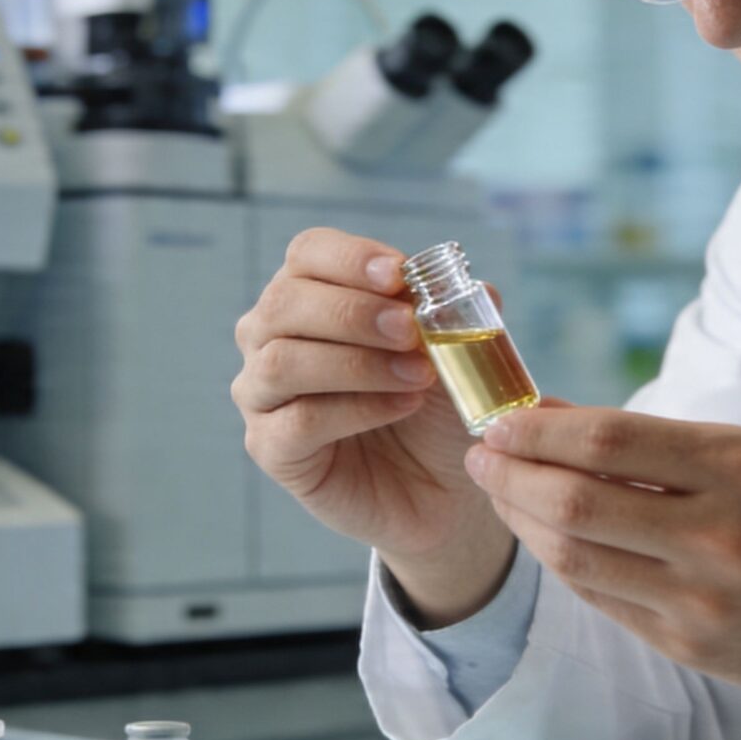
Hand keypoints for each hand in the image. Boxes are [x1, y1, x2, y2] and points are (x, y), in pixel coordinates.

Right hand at [233, 228, 514, 623]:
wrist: (443, 486)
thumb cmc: (436, 407)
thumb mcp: (455, 351)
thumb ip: (461, 314)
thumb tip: (478, 289)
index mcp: (309, 294)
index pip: (307, 253)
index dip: (350, 258)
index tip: (399, 274)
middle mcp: (270, 336)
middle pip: (285, 302)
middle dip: (354, 313)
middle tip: (410, 331)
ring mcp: (262, 393)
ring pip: (282, 361)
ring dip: (356, 362)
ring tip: (418, 375)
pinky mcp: (271, 448)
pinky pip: (298, 422)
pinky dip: (355, 410)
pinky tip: (401, 407)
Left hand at [464, 407, 740, 725]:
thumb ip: (657, 444)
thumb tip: (552, 417)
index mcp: (739, 471)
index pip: (608, 440)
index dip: (538, 430)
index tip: (500, 419)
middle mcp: (717, 538)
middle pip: (576, 504)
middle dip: (510, 477)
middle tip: (482, 457)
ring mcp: (701, 602)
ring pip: (575, 559)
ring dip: (524, 523)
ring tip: (503, 494)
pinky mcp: (689, 648)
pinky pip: (601, 599)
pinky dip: (564, 563)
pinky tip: (547, 538)